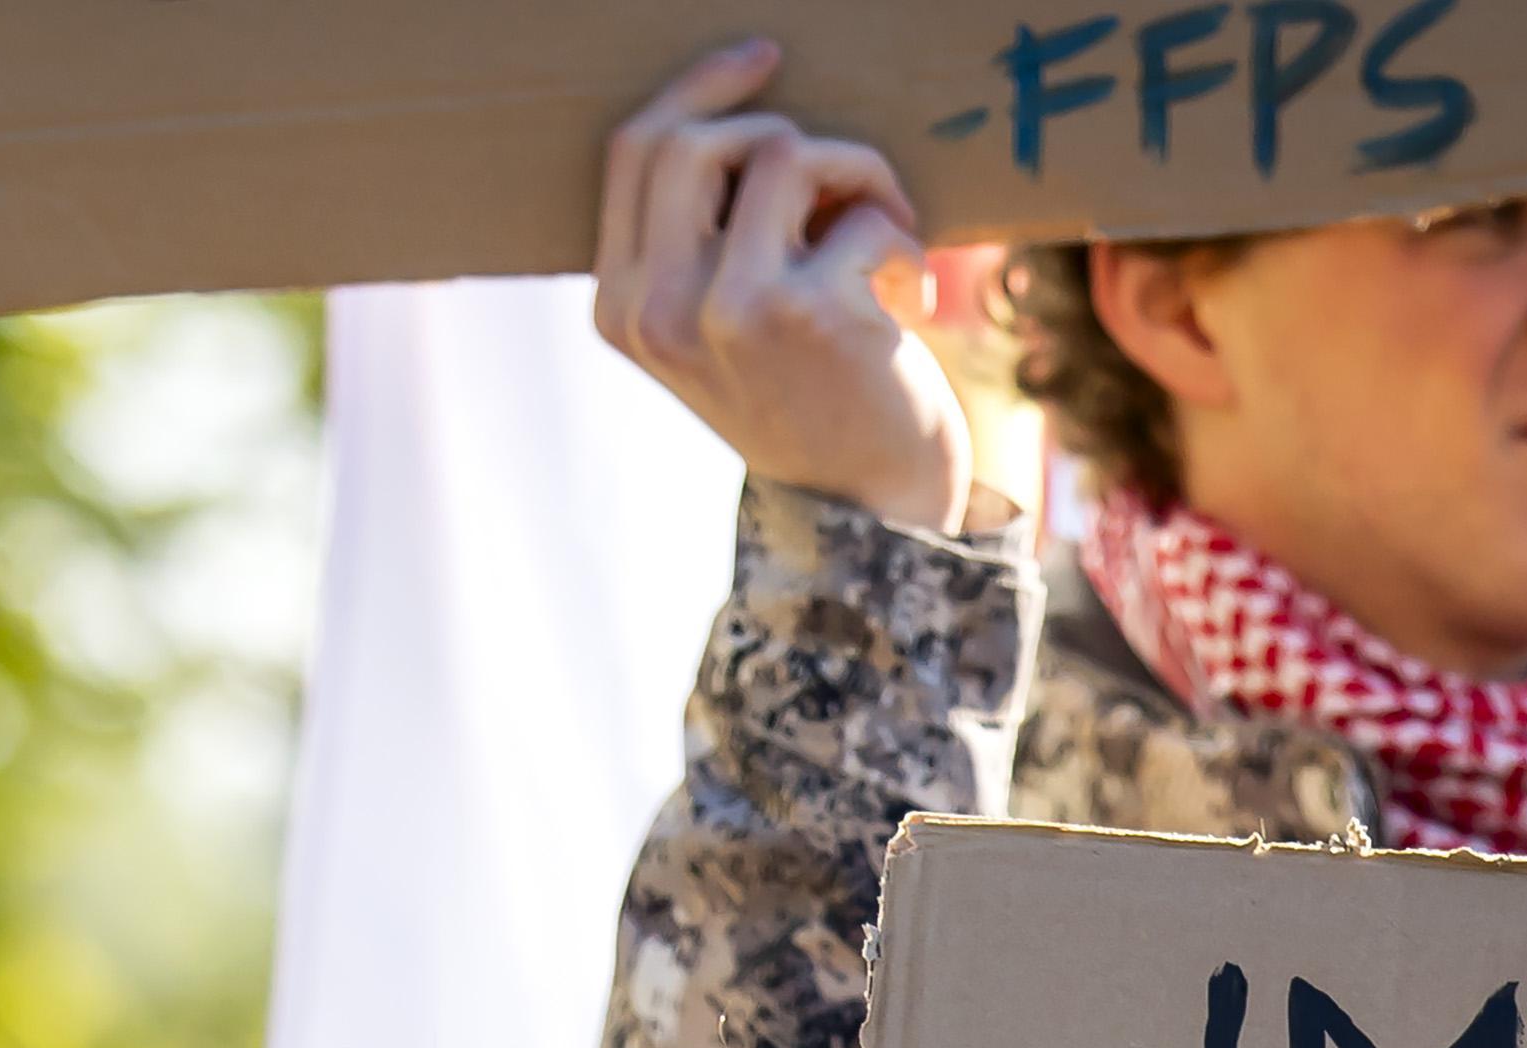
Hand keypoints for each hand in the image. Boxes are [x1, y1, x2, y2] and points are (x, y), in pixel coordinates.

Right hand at [595, 41, 985, 532]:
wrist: (866, 509)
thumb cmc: (804, 397)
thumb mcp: (713, 327)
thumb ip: (696, 240)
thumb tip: (743, 110)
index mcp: (621, 305)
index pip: (634, 149)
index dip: (701, 84)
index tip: (765, 59)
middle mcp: (659, 308)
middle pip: (699, 137)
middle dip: (784, 136)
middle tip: (839, 186)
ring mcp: (728, 310)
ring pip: (785, 152)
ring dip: (856, 174)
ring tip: (882, 230)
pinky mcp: (808, 312)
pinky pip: (862, 211)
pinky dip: (900, 240)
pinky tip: (905, 299)